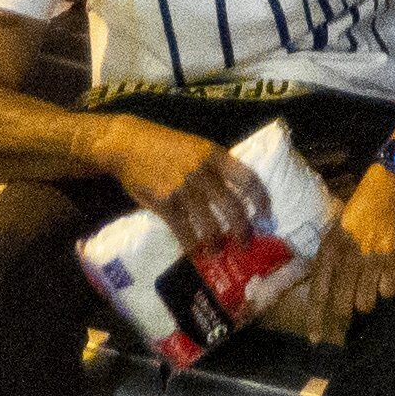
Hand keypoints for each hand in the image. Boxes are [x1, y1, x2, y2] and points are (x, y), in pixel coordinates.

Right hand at [103, 121, 258, 255]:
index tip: (268, 215)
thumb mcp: (195, 146)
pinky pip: (184, 231)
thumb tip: (235, 193)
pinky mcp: (165, 202)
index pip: (248, 178)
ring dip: (218, 243)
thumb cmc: (163, 145)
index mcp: (214, 155)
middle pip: (234, 207)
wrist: (127, 143)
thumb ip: (214, 166)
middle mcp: (202, 171)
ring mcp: (183, 188)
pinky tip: (195, 252)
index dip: (262, 199)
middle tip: (246, 243)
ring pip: (211, 224)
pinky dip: (192, 246)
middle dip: (244, 229)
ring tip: (218, 251)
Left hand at [286, 163, 394, 342]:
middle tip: (347, 325)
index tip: (315, 339)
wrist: (394, 183)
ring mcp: (371, 258)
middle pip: (342, 304)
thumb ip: (332, 258)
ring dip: (368, 300)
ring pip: (366, 302)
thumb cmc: (362, 208)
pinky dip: (388, 289)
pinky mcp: (394, 257)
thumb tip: (326, 290)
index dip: (316, 318)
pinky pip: (389, 290)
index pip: (318, 292)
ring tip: (370, 289)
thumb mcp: (338, 229)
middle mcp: (347, 256)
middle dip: (344, 318)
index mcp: (330, 248)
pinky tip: (388, 277)